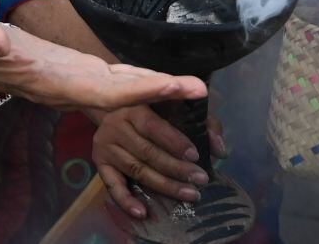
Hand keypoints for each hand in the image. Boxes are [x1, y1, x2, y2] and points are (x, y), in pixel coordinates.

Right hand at [0, 20, 204, 116]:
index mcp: (56, 83)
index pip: (105, 92)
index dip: (140, 91)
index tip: (172, 87)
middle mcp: (72, 89)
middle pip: (124, 97)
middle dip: (162, 96)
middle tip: (202, 92)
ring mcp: (76, 83)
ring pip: (124, 92)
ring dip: (158, 91)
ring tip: (194, 89)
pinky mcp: (77, 74)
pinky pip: (116, 83)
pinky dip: (141, 82)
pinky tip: (160, 82)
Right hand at [93, 104, 222, 220]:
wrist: (110, 107)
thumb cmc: (152, 109)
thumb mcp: (176, 108)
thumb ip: (202, 124)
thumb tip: (220, 150)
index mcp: (134, 107)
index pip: (154, 126)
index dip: (175, 142)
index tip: (196, 156)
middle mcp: (116, 125)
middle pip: (147, 152)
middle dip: (176, 169)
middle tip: (200, 180)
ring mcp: (106, 145)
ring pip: (137, 170)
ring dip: (163, 185)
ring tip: (188, 195)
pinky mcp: (99, 162)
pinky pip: (112, 186)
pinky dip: (126, 201)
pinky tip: (142, 212)